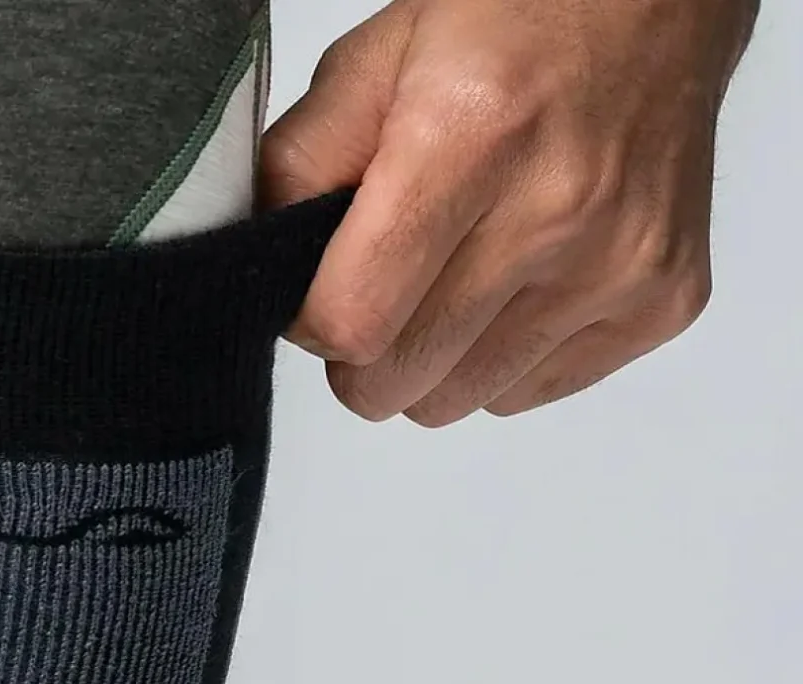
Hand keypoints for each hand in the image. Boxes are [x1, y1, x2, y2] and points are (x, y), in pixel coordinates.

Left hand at [256, 0, 757, 422]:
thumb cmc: (513, 18)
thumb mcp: (378, 59)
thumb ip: (298, 168)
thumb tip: (264, 275)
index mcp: (473, 134)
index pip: (352, 323)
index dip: (314, 321)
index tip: (322, 289)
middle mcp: (558, 209)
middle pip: (398, 383)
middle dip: (369, 351)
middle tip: (391, 279)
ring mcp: (619, 264)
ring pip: (459, 403)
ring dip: (438, 357)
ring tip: (466, 267)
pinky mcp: (661, 301)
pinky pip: (529, 393)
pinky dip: (508, 356)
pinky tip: (528, 274)